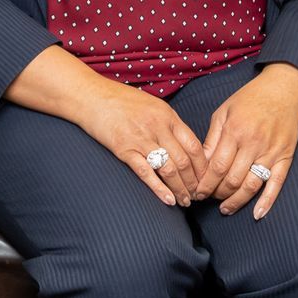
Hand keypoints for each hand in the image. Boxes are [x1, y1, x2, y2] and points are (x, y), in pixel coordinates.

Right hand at [77, 80, 210, 206]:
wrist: (91, 95)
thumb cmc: (120, 100)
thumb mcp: (151, 105)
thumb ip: (168, 123)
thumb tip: (184, 144)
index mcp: (168, 115)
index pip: (195, 146)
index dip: (203, 167)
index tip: (206, 179)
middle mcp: (158, 127)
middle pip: (184, 161)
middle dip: (194, 183)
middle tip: (198, 196)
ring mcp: (141, 138)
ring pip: (169, 170)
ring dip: (180, 189)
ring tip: (185, 201)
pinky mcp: (124, 149)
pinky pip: (146, 173)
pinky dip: (159, 189)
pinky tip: (168, 200)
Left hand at [198, 64, 297, 218]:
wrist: (284, 90)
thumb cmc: (249, 99)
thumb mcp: (224, 112)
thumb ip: (212, 138)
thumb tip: (201, 163)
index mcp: (235, 131)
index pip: (217, 166)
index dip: (205, 183)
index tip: (197, 192)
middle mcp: (253, 143)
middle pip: (232, 179)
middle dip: (217, 194)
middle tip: (208, 200)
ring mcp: (271, 152)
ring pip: (252, 185)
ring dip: (236, 201)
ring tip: (225, 208)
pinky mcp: (285, 157)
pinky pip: (276, 184)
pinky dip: (267, 201)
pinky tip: (256, 214)